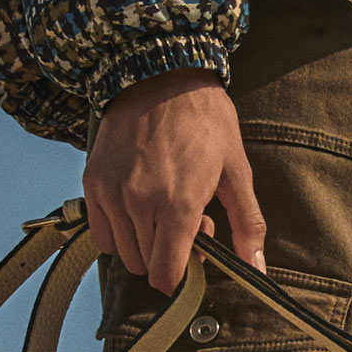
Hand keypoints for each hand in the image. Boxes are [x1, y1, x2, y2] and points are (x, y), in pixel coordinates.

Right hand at [83, 68, 266, 295]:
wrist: (161, 74)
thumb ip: (248, 223)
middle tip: (187, 220)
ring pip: (123, 253)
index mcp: (178, 204)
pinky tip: (138, 206)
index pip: (166, 275)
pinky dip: (119, 231)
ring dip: (144, 243)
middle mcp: (139, 203)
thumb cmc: (205, 119)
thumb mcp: (236, 168)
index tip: (195, 258)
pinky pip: (101, 234)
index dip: (182, 277)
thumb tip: (257, 268)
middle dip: (169, 254)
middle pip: (146, 265)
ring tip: (163, 208)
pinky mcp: (93, 183)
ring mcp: (112, 193)